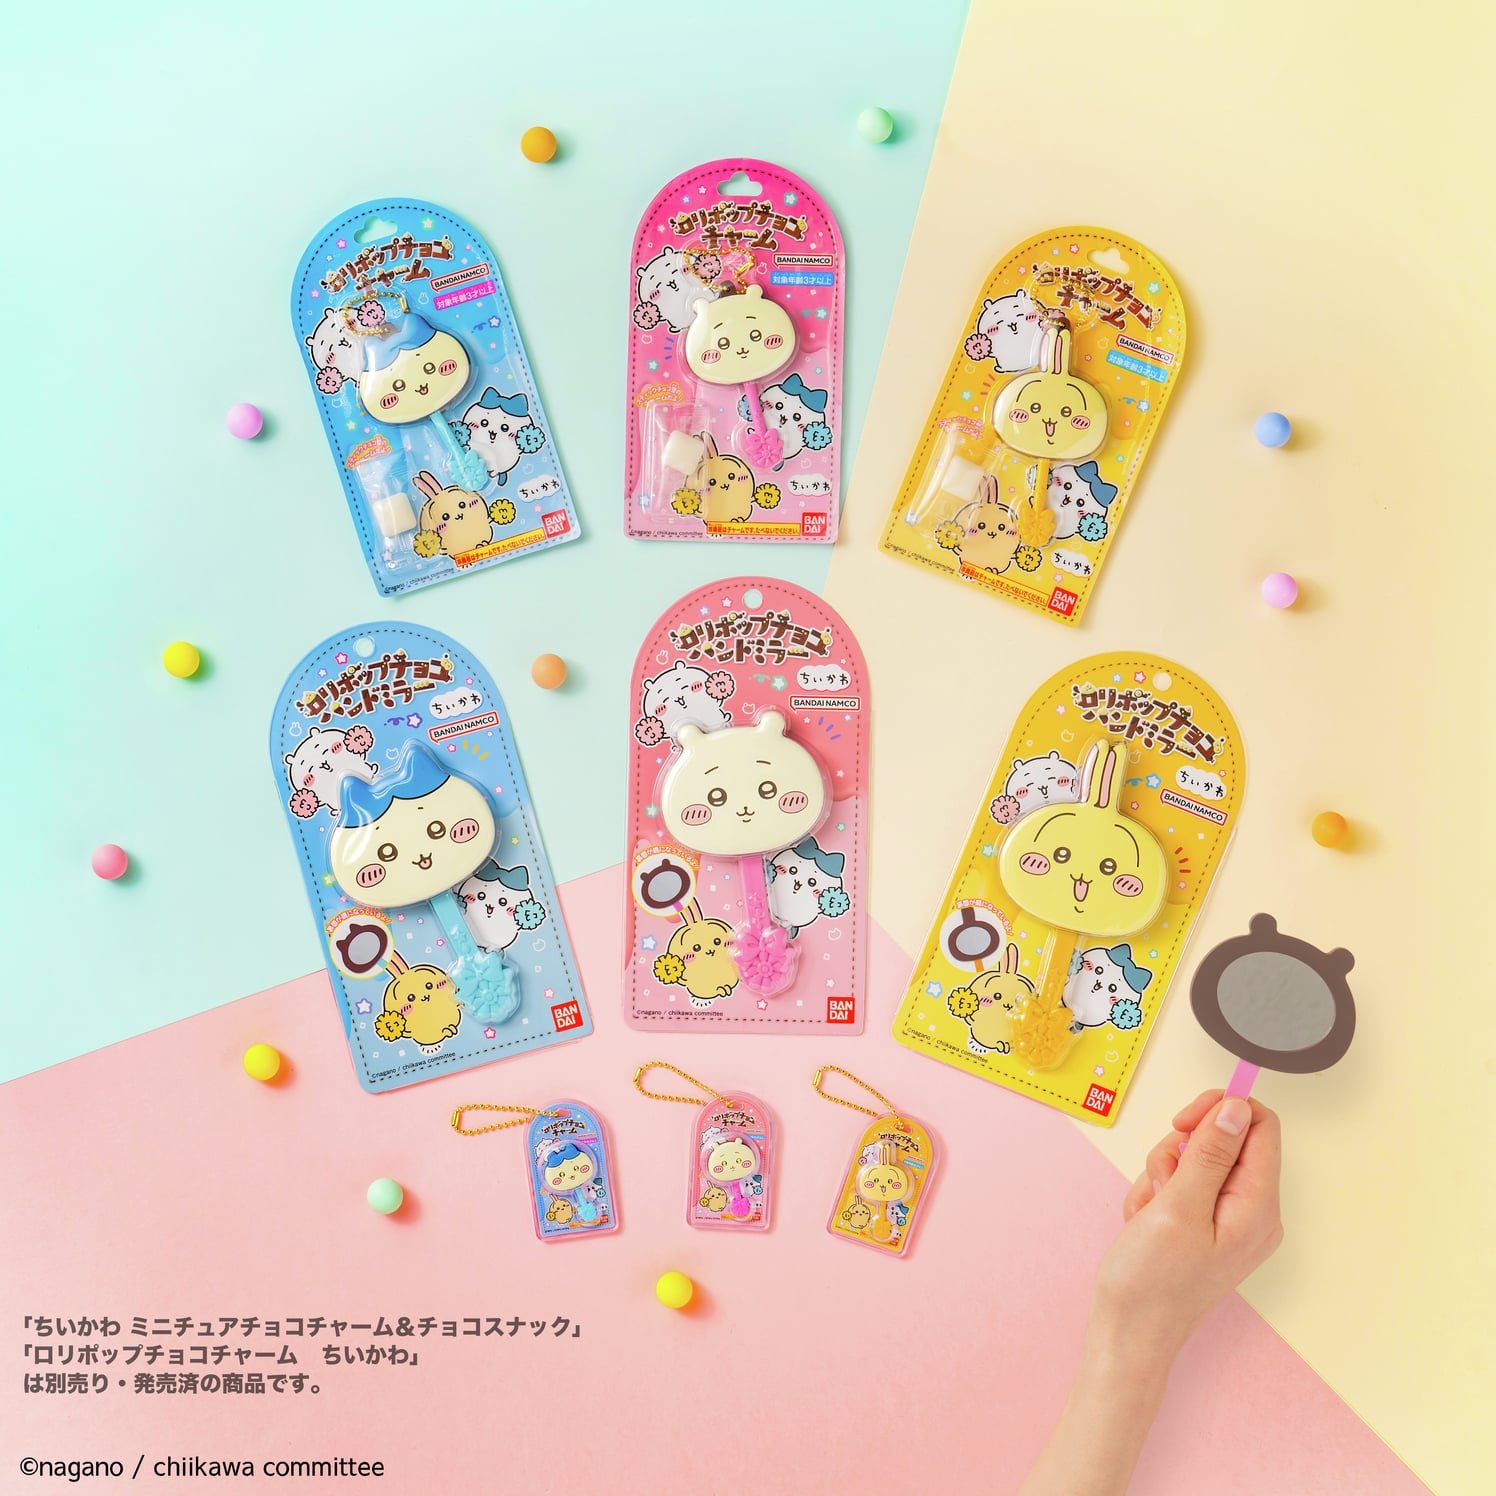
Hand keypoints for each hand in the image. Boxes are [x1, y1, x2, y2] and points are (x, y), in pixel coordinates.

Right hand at [1093, 1090, 1283, 1361]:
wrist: (1129, 1331)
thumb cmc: (1152, 1279)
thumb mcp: (1178, 1206)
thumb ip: (1211, 1153)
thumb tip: (1237, 1107)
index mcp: (1258, 1207)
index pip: (1259, 1126)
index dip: (1221, 1109)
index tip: (1182, 1120)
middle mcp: (1253, 1211)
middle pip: (1224, 1139)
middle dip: (1181, 1149)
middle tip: (1161, 1179)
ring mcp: (1230, 1220)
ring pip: (1197, 1159)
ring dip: (1164, 1173)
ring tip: (1150, 1209)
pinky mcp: (1207, 1226)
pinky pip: (1184, 1184)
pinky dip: (1159, 1192)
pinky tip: (1146, 1221)